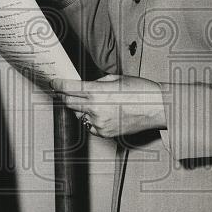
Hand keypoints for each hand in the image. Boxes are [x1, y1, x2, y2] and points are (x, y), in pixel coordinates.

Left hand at [51, 74, 166, 138]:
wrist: (157, 108)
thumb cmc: (141, 91)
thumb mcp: (117, 79)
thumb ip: (98, 82)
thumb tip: (86, 85)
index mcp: (97, 92)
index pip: (68, 88)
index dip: (58, 85)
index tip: (53, 83)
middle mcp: (95, 109)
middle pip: (69, 102)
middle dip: (64, 96)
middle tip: (62, 92)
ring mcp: (99, 123)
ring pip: (78, 115)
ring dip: (78, 108)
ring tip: (88, 101)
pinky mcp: (105, 133)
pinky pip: (89, 126)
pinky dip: (90, 119)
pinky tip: (99, 113)